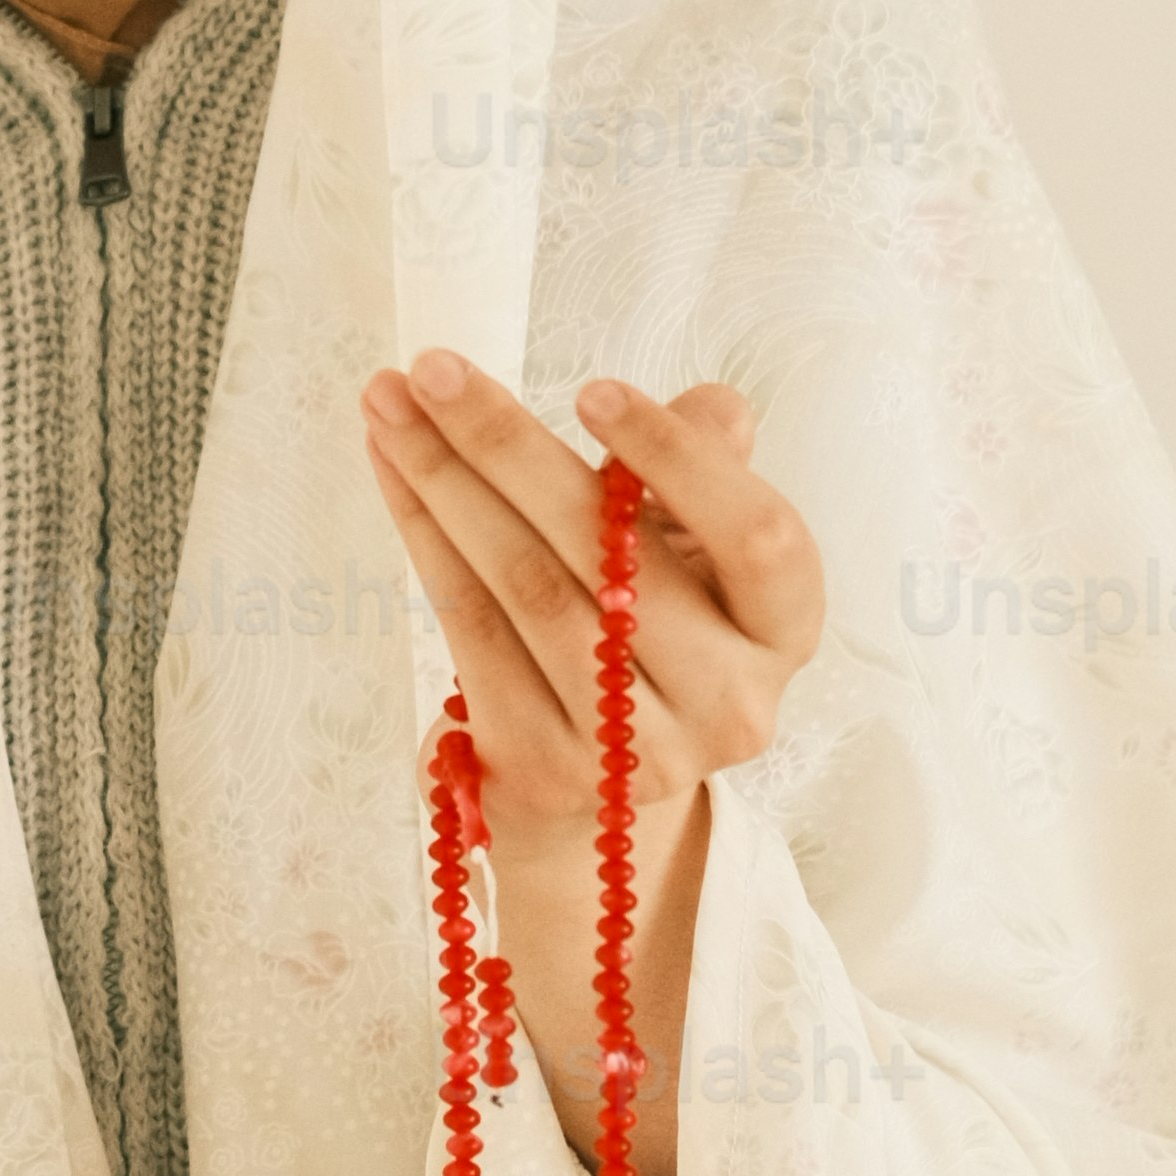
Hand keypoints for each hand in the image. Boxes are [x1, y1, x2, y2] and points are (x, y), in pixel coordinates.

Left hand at [357, 355, 826, 1175]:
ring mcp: (638, 751)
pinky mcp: (551, 772)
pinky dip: (426, 545)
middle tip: (432, 367)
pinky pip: (473, 636)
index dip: (681, 464)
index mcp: (786, 633)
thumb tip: (709, 406)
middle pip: (610, 561)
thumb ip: (704, 478)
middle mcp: (730, 703)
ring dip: (444, 486)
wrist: (616, 807)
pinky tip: (394, 476)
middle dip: (507, 450)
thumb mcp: (698, 557)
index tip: (594, 388)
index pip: (760, 541)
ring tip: (389, 403)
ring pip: (527, 592)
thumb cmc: (657, 634)